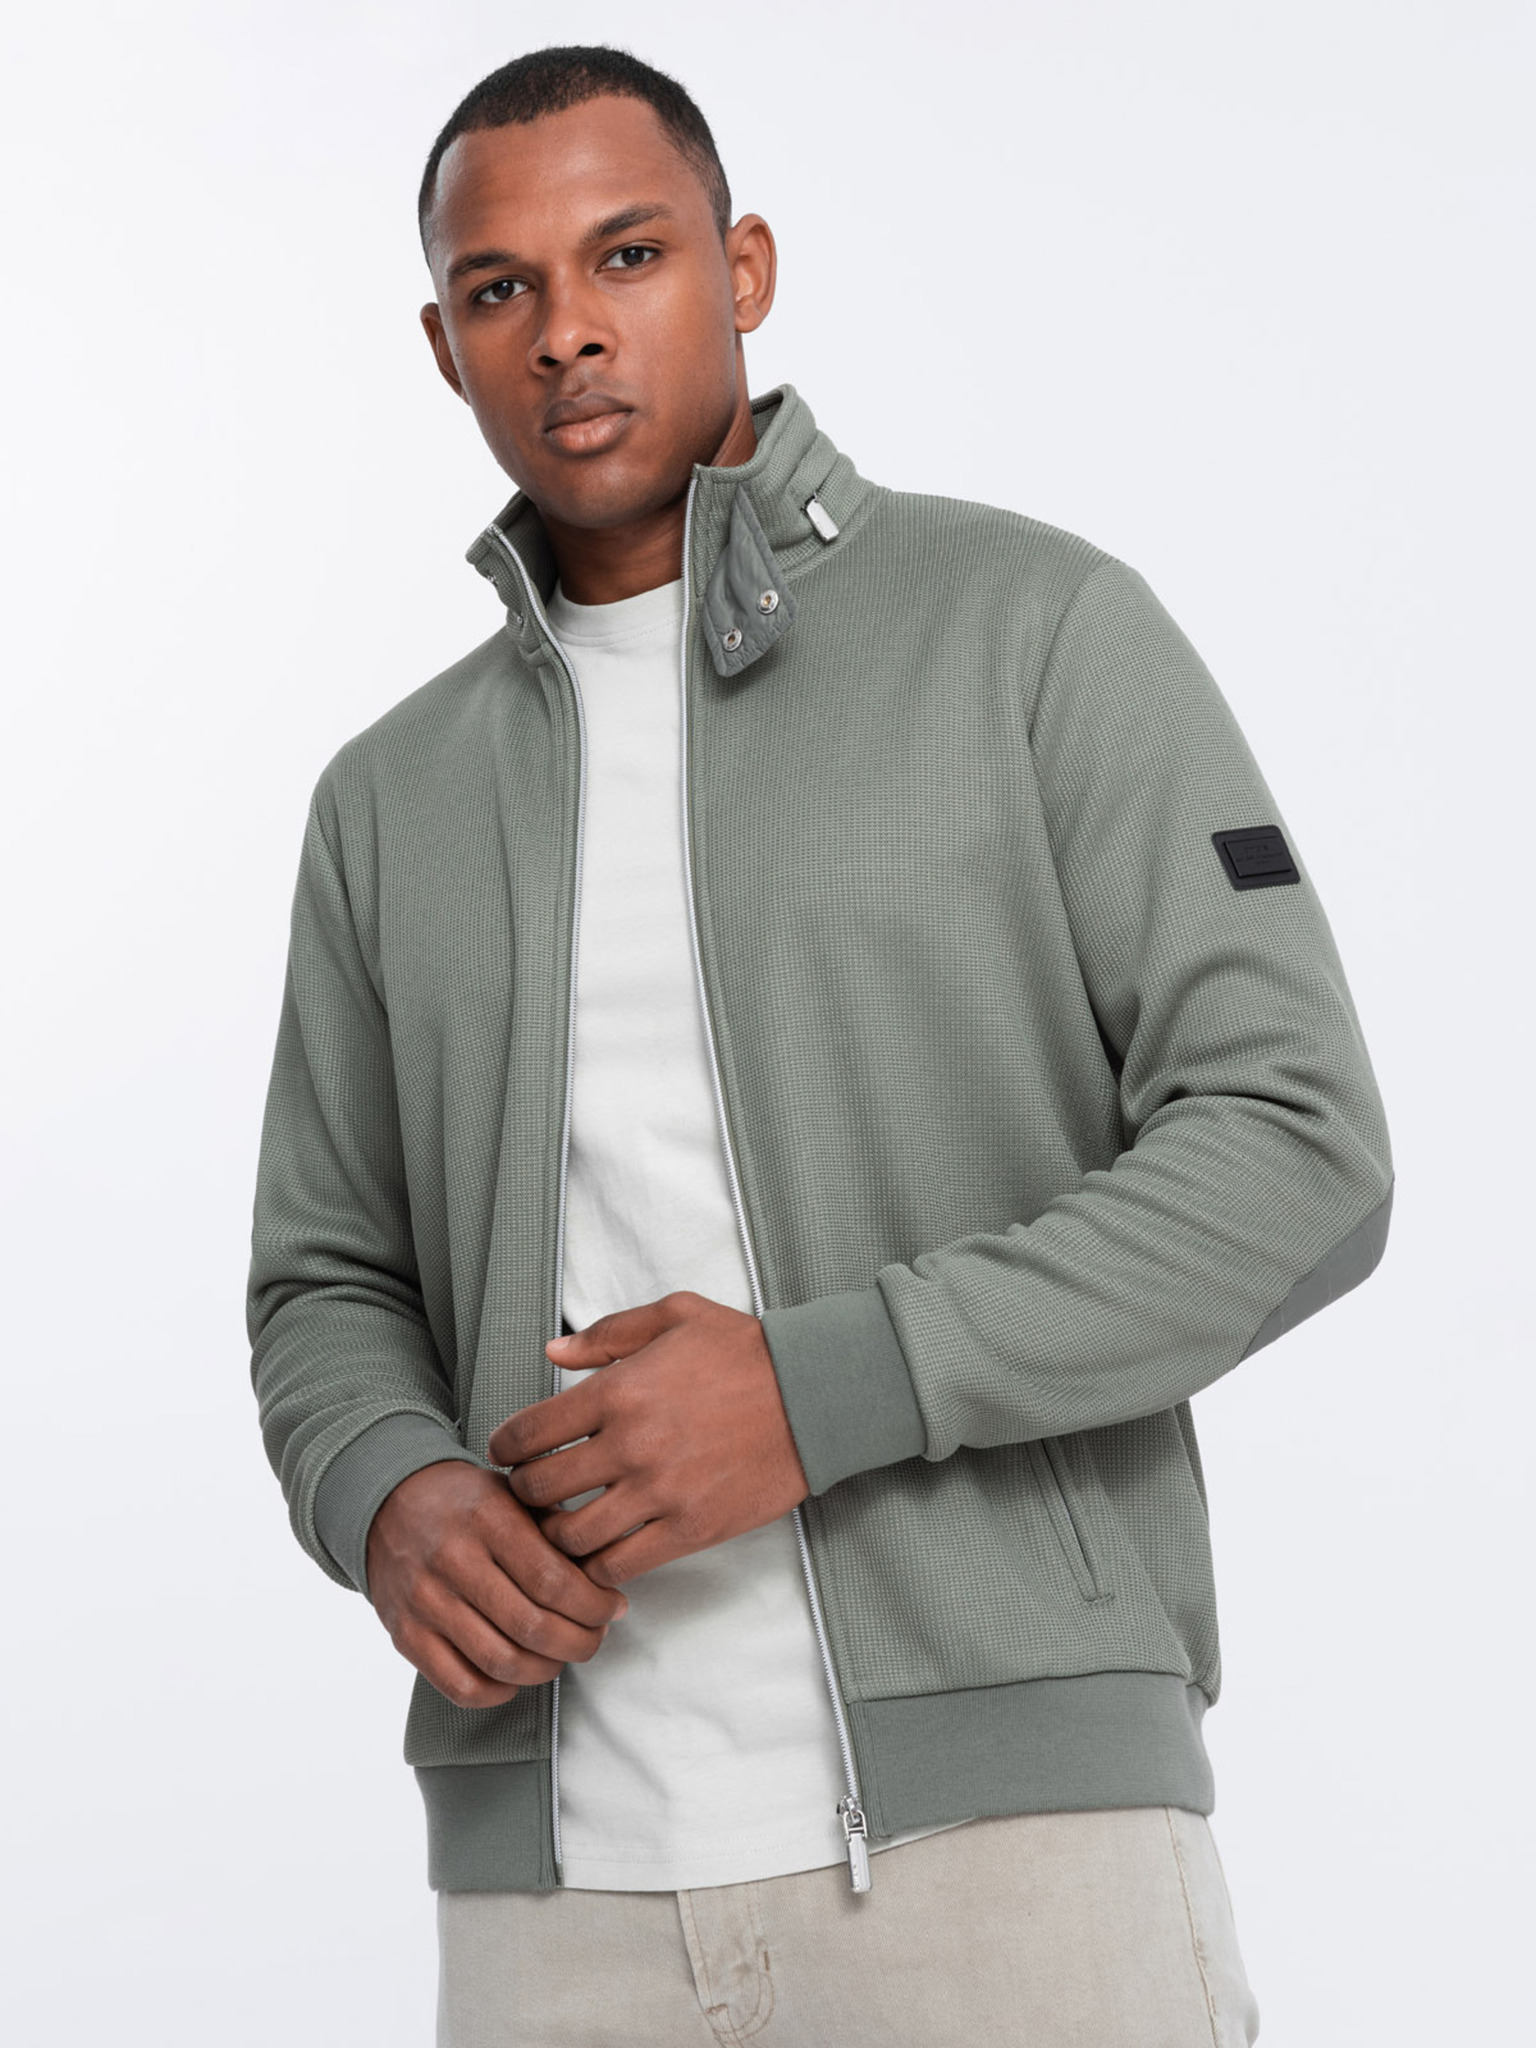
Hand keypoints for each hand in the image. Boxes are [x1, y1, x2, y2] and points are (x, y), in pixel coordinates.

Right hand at [364, 1460, 628, 1709]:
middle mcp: (453, 1561)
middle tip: (595, 1637)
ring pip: (501, 1662)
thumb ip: (557, 1531)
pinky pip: (460, 1687)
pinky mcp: (405, 1635)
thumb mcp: (514, 1493)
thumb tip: (605, 1580)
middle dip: (579, 1642)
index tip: (613, 1608)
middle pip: (532, 1627)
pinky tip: (517, 1674)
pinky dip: (499, 1692)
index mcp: (488, 1518)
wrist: (388, 1502)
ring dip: (546, 1670)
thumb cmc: (467, 1501)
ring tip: (562, 1654)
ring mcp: (425, 1602)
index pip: (552, 1580)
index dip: (593, 1605)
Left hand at [488, 1290, 810, 1587]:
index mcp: (619, 1391)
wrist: (815, 1394)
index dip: (503, 1446)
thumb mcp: (676, 1316)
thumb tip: (552, 1352)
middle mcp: (631, 1446)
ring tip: (560, 1526)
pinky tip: (601, 1549)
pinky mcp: (689, 1529)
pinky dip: (599, 1565)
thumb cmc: (746, 1350)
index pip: (529, 1431)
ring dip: (556, 1535)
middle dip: (523, 1494)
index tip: (503, 1453)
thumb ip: (608, 1334)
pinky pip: (620, 1565)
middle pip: (541, 1490)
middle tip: (528, 1492)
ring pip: (573, 1537)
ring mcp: (660, 1493)